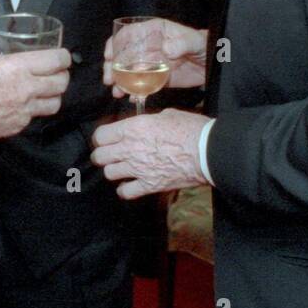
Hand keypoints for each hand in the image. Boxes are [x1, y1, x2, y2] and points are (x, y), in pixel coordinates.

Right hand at [0, 45, 70, 150]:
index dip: (64, 56)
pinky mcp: (16, 126)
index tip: (63, 56)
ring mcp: (24, 110)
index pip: (56, 60)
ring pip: (54, 104)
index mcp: (19, 67)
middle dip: (63, 76)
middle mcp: (27, 89)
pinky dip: (34, 110)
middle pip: (61, 83)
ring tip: (46, 91)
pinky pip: (34, 117)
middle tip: (57, 72)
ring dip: (54, 96)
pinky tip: (24, 105)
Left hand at [90, 108, 209, 198]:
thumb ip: (149, 121)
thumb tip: (145, 125)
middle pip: (100, 156)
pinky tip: (130, 185)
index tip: (106, 139)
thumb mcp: (167, 115)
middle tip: (110, 155)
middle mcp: (130, 149)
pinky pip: (125, 192)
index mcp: (133, 128)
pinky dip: (125, 190)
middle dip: (102, 155)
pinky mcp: (149, 185)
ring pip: (109, 174)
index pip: (100, 135)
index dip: (102, 138)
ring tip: (122, 169)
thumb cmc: (191, 129)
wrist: (207, 152)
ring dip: (114, 171)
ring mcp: (138, 169)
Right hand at [103, 19, 207, 94]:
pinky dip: (134, 92)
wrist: (212, 64)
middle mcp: (147, 46)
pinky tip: (133, 98)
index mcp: (153, 31)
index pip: (128, 34)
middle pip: (123, 54)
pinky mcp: (155, 78)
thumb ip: (181, 43)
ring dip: (119, 82)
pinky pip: (140, 85)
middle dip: (112, 67)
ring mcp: (150, 63)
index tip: (109, 56)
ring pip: (127, 71)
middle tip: (109, 79)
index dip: (115, 44)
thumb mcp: (194, 41)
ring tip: (117, 92)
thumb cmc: (203, 45)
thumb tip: (166, 48)